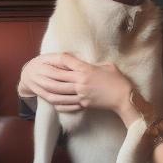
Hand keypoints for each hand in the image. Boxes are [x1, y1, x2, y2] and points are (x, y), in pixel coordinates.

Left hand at [18, 53, 132, 114]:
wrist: (124, 98)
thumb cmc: (118, 80)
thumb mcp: (108, 66)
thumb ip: (94, 64)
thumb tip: (86, 64)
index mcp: (86, 70)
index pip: (66, 61)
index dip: (56, 58)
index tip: (49, 57)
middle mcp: (80, 82)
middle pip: (57, 76)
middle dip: (46, 73)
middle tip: (37, 70)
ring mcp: (80, 94)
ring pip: (58, 92)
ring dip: (47, 89)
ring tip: (39, 86)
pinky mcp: (82, 104)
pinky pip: (65, 104)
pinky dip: (57, 103)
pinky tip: (53, 101)